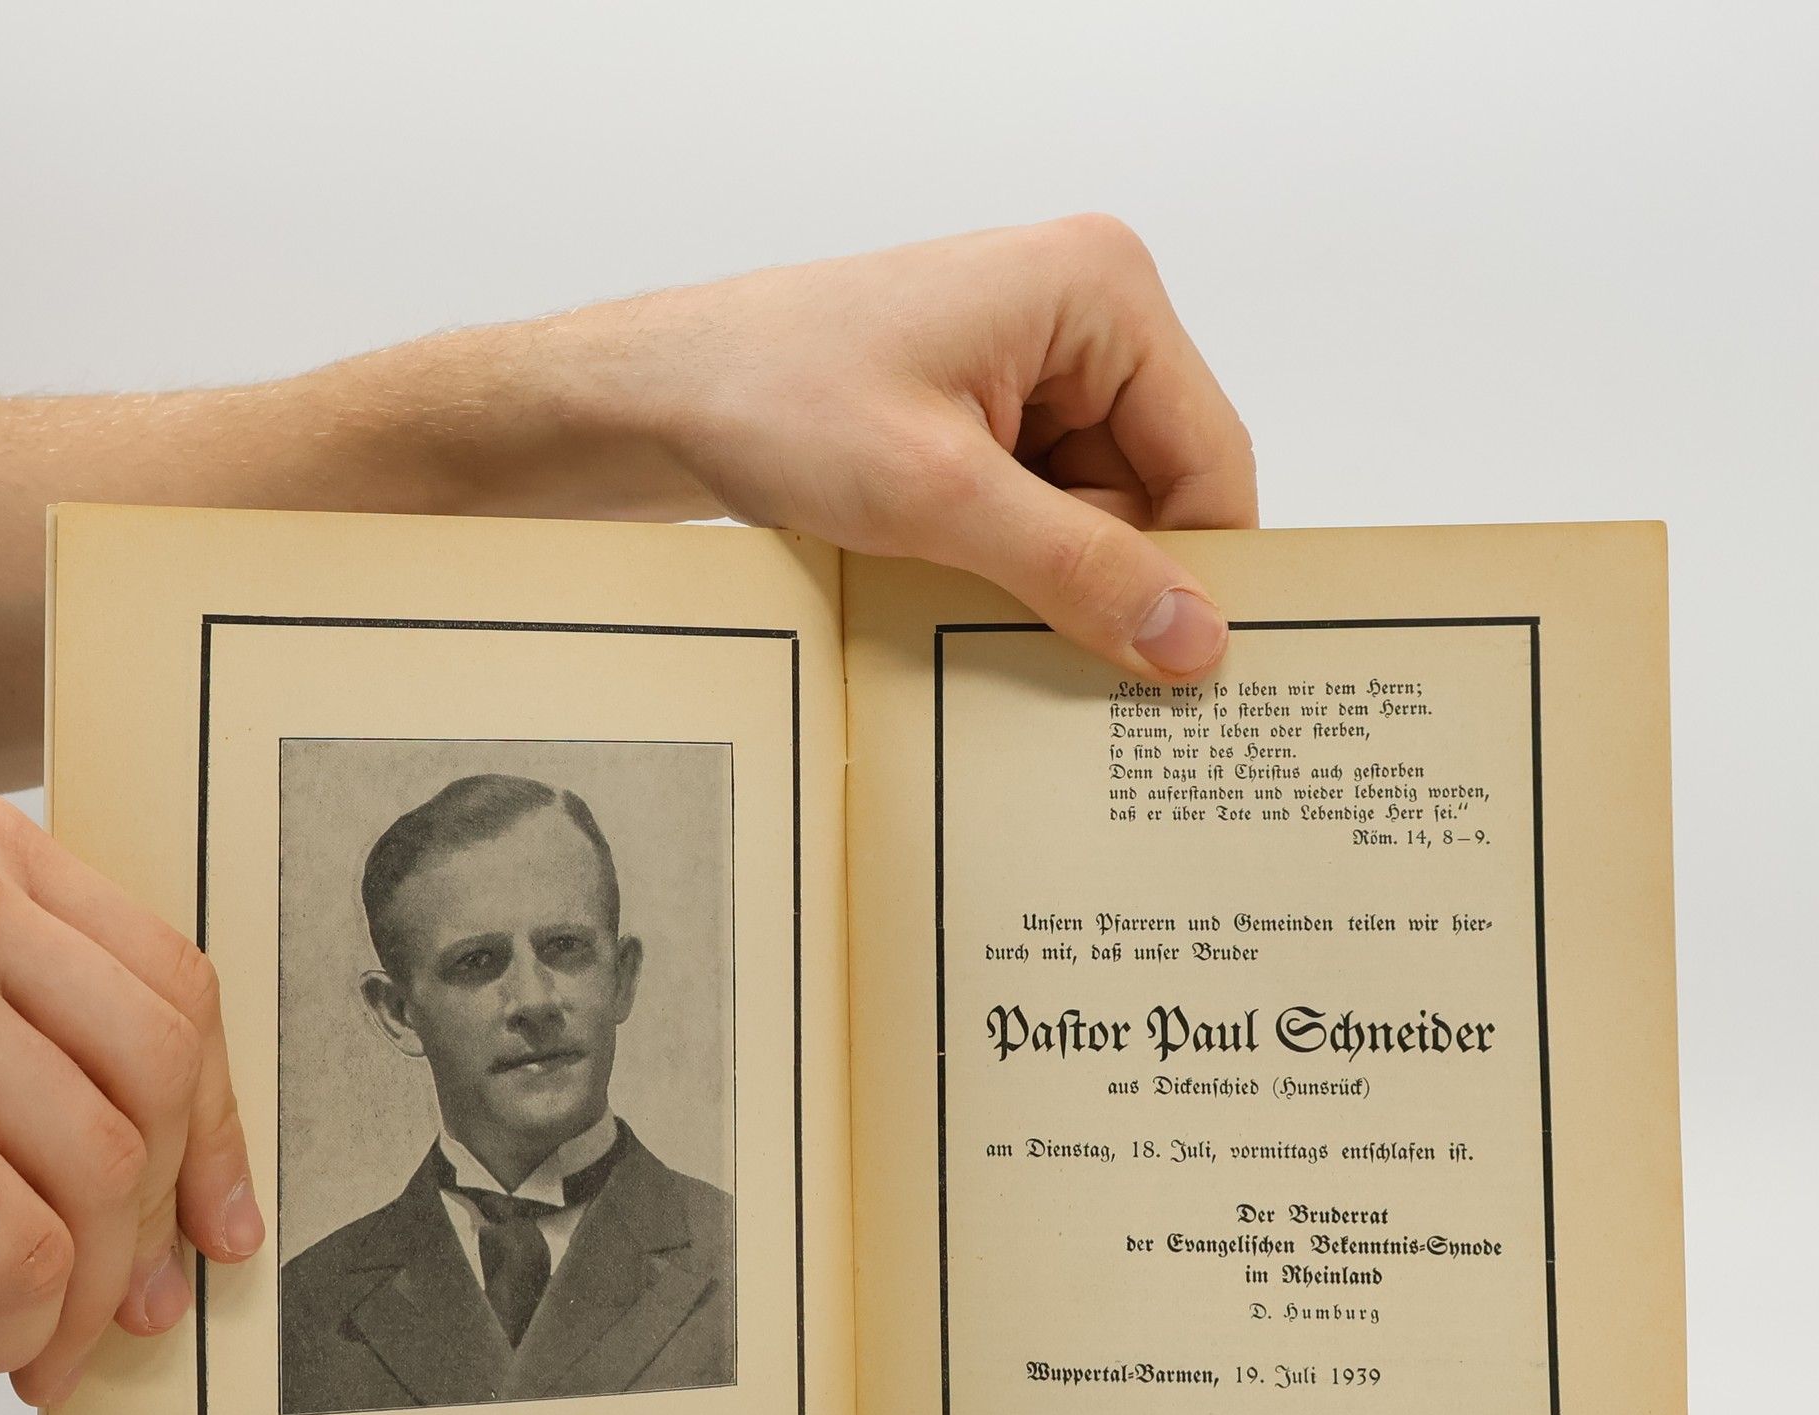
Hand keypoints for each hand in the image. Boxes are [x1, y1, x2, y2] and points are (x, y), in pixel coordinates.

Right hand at [0, 787, 259, 1404]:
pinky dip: (16, 1314)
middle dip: (152, 1227)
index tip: (221, 1228)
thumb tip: (181, 1217)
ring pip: (100, 1167)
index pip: (178, 988)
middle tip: (121, 1315)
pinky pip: (17, 1235)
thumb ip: (31, 1039)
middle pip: (154, 1080)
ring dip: (82, 1292)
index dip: (218, 1129)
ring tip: (28, 1344)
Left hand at [390, 215, 1256, 680]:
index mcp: (1102, 293)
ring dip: (1044, 575)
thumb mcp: (939, 497)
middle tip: (1021, 624)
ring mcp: (1033, 367)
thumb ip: (1078, 569)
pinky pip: (1041, 514)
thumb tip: (1192, 638)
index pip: (1211, 462)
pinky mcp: (986, 414)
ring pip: (1098, 518)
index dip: (1192, 573)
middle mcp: (1083, 318)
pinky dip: (1007, 564)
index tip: (1171, 671)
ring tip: (954, 584)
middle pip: (1158, 495)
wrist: (653, 398)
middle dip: (1102, 574)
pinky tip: (944, 576)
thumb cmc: (774, 399)